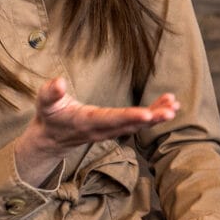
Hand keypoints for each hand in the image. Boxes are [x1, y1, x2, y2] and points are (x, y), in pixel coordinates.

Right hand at [16, 76, 179, 181]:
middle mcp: (102, 130)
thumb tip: (59, 82)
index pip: (110, 119)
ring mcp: (110, 131)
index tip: (148, 115)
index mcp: (86, 122)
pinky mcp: (116, 128)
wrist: (52, 137)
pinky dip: (154, 114)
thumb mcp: (45, 102)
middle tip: (171, 111)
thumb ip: (51, 92)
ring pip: (137, 125)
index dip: (129, 117)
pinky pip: (137, 123)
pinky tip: (169, 106)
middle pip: (130, 125)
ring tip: (174, 106)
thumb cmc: (50, 116)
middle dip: (152, 119)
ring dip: (157, 116)